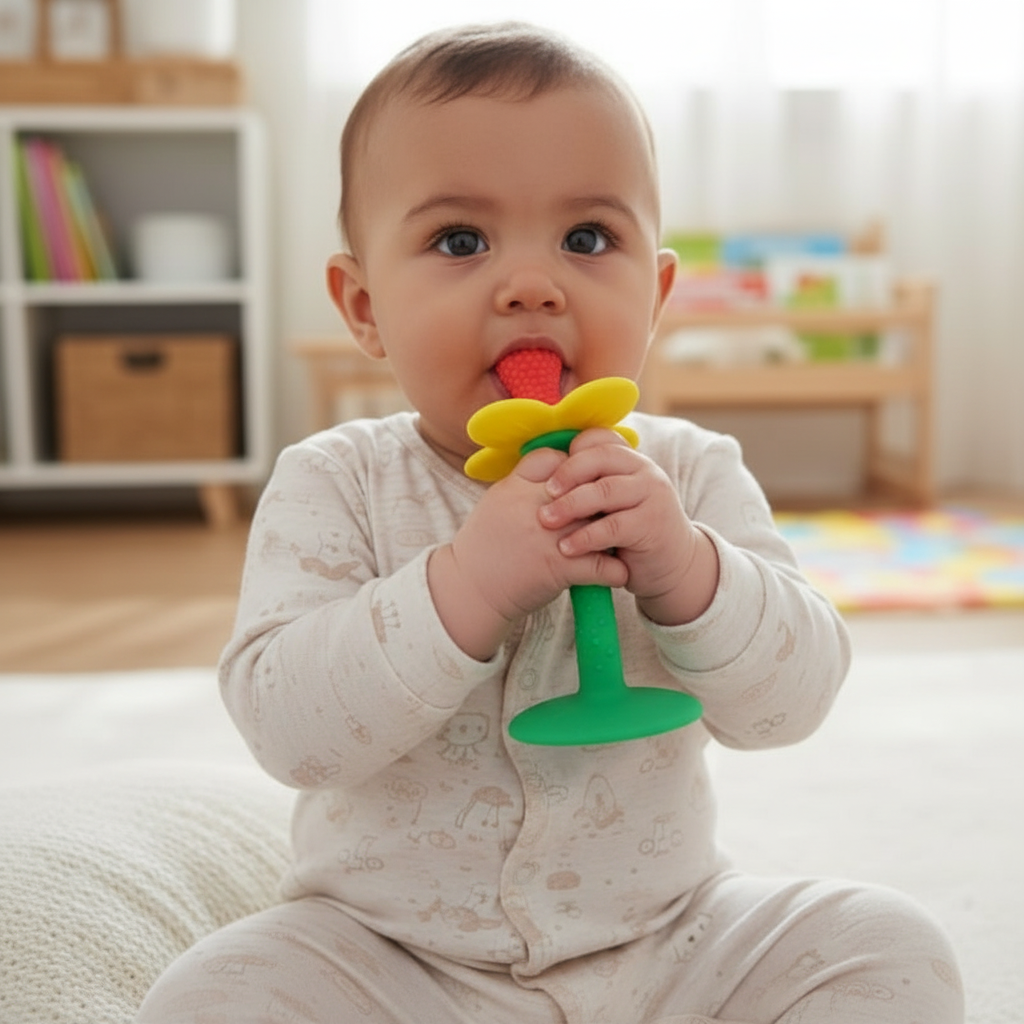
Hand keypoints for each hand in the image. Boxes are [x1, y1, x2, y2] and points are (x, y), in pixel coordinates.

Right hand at [428, 446, 627, 659]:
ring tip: (622, 541)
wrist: (468, 589)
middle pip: (585, 489)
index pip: (558, 460)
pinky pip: (601, 565)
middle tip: (612, 512)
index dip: (575, 470)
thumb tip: (558, 467)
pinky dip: (615, 570)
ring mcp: (548, 535)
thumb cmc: (485, 547)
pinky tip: (618, 573)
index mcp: (516, 486)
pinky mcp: (558, 567)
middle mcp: (534, 506)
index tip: (582, 484)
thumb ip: (525, 483)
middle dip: (601, 500)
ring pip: (600, 523)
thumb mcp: (498, 501)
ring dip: (615, 534)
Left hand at [537, 429, 718, 625]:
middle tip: (543, 493)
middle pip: (600, 459)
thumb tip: (540, 474)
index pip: (598, 440)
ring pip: (605, 491)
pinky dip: (585, 537)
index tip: (547, 475)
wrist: (672, 565)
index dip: (570, 454)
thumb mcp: (611, 503)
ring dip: (571, 506)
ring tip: (546, 520)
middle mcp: (645, 471)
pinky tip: (566, 548)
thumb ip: (590, 485)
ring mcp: (652, 495)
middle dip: (567, 474)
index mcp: (630, 460)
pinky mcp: (652, 524)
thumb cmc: (629, 532)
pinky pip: (613, 526)